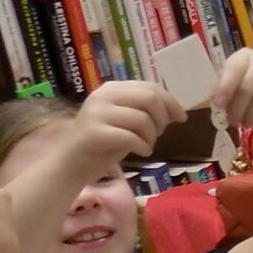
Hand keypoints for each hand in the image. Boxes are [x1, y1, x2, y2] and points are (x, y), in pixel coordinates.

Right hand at [64, 80, 179, 172]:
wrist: (71, 166)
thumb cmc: (102, 145)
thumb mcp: (126, 123)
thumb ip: (145, 111)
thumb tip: (175, 109)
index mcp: (111, 89)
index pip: (149, 87)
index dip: (170, 102)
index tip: (181, 118)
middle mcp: (102, 96)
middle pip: (149, 98)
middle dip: (162, 118)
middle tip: (159, 134)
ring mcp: (96, 113)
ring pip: (142, 119)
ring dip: (152, 137)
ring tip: (146, 146)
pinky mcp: (94, 133)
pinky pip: (131, 137)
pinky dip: (143, 147)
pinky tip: (141, 152)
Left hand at [214, 47, 252, 131]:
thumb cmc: (251, 98)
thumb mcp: (234, 93)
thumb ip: (223, 93)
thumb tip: (216, 101)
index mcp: (245, 56)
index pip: (234, 67)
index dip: (225, 87)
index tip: (218, 104)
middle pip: (247, 85)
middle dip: (237, 108)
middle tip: (232, 121)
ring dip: (251, 115)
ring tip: (246, 123)